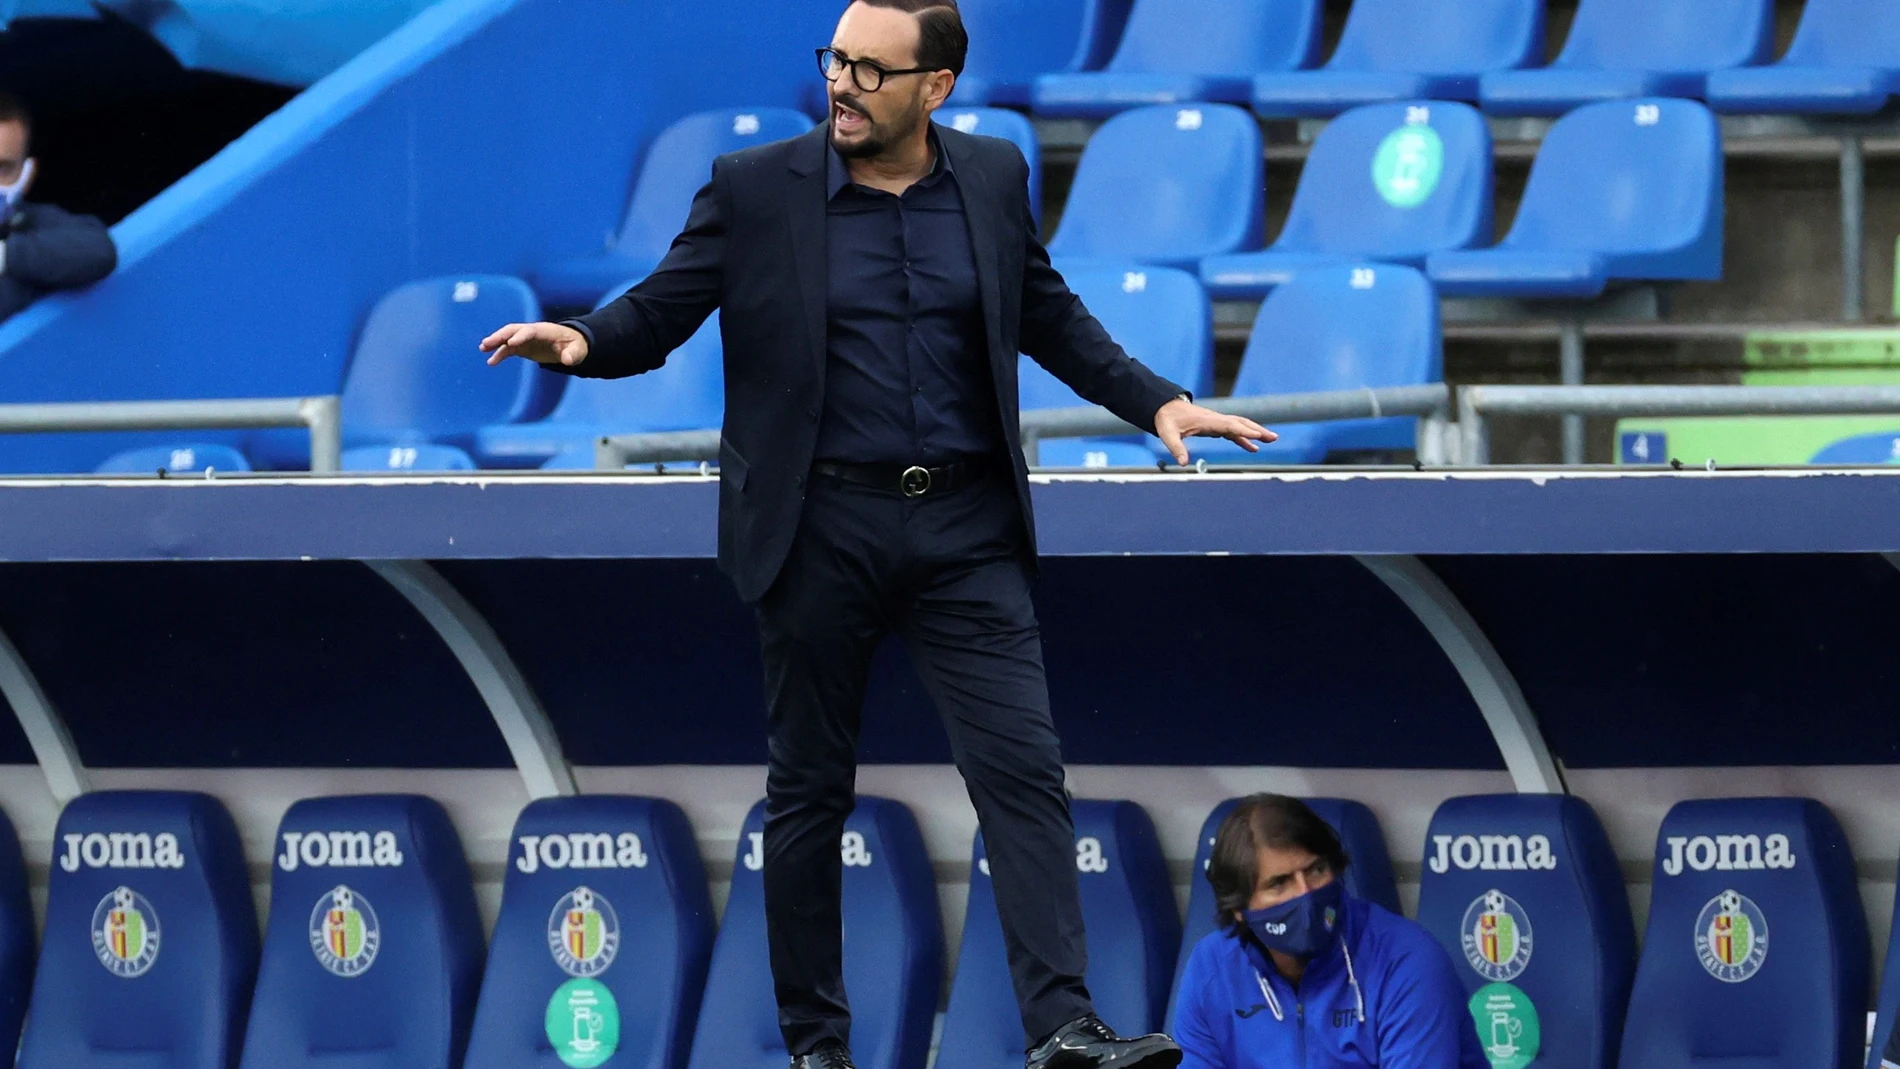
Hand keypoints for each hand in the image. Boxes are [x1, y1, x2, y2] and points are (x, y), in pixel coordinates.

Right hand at [480, 322, 588, 366]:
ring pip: (507, 338)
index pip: (530, 331)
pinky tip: (491, 362)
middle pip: (513, 330)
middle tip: (487, 343)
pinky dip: (499, 354)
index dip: (521, 336)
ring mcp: (525, 339)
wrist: (571, 345)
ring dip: (495, 342)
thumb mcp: (579, 351)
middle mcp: (532, 332)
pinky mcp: (523, 347)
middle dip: (500, 336)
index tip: (511, 344)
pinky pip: (508, 349)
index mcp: (544, 330)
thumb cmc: (575, 346)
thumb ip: (573, 355)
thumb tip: (567, 361)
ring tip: (483, 348)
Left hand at [1153, 397, 1277, 464]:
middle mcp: (1215, 419)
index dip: (1244, 431)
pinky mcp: (1215, 425)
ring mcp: (1217, 421)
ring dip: (1255, 432)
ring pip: (1240, 425)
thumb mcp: (1168, 434)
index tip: (1259, 435)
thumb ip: (1176, 448)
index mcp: (1207, 421)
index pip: (1230, 425)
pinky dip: (1244, 438)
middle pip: (1241, 423)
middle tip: (1273, 437)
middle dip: (1258, 430)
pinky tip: (1253, 448)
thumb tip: (1183, 464)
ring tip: (1271, 440)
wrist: (1164, 407)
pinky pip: (1234, 431)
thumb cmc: (1166, 420)